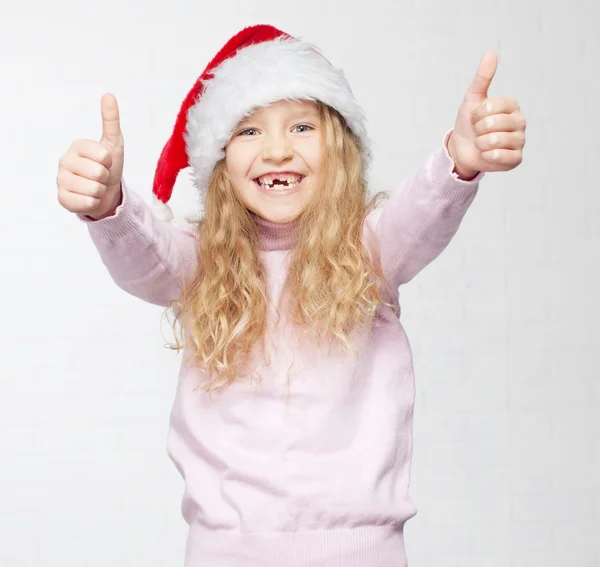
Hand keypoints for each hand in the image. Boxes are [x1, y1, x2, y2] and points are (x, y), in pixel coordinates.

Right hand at [57, 94, 124, 218]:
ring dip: (100, 191)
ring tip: (96, 187)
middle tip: (101, 177)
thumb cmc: (109, 166)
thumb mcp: (114, 143)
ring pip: (94, 190)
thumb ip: (111, 120)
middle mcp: (64, 161)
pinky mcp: (62, 199)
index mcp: (77, 146)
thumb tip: (109, 95)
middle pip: (98, 174)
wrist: (106, 192)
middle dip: (105, 178)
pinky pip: (87, 203)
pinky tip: (88, 198)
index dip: (109, 163)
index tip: (105, 162)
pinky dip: (94, 203)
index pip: (103, 156)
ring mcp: (61, 180)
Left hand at [447, 52, 525, 179]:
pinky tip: (487, 154)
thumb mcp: (472, 99)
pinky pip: (501, 157)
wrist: (462, 149)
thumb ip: (482, 78)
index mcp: (511, 106)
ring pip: (497, 141)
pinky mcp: (516, 159)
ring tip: (482, 143)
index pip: (492, 106)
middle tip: (478, 132)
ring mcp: (520, 141)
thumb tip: (490, 53)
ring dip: (481, 144)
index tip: (475, 117)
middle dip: (478, 130)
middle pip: (494, 124)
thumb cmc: (469, 123)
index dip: (477, 114)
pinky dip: (488, 156)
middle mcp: (520, 122)